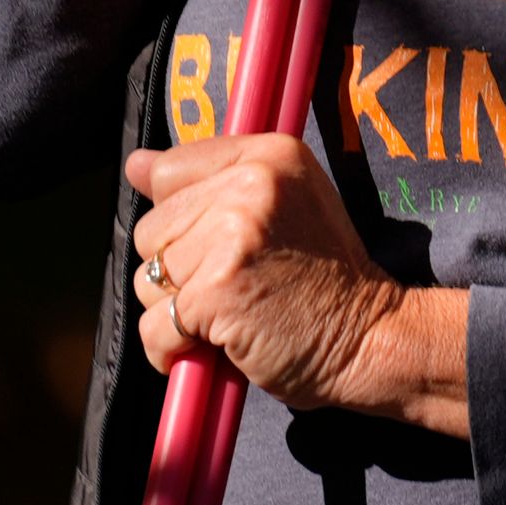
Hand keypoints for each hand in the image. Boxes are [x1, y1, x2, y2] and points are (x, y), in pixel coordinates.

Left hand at [127, 135, 467, 434]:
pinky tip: (215, 346)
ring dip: (176, 311)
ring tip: (228, 313)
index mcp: (269, 154)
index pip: (169, 171)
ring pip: (148, 279)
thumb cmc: (324, 278)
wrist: (369, 336)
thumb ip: (212, 180)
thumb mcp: (284, 204)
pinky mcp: (218, 290)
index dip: (182, 218)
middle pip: (152, 230)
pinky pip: (155, 327)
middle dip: (177, 269)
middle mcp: (251, 183)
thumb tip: (136, 165)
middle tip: (232, 285)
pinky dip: (173, 351)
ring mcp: (234, 234)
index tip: (218, 243)